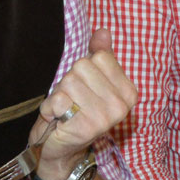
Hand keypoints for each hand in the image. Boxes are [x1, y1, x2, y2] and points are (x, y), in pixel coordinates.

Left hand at [32, 28, 136, 179]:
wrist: (63, 148)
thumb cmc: (77, 111)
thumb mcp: (89, 80)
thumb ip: (100, 55)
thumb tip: (103, 31)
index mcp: (128, 91)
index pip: (98, 56)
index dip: (83, 69)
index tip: (85, 88)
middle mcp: (121, 105)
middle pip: (81, 67)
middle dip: (68, 82)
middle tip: (73, 102)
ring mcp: (105, 117)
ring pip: (68, 82)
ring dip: (58, 96)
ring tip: (66, 111)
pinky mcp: (85, 127)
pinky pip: (59, 100)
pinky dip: (51, 108)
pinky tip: (58, 120)